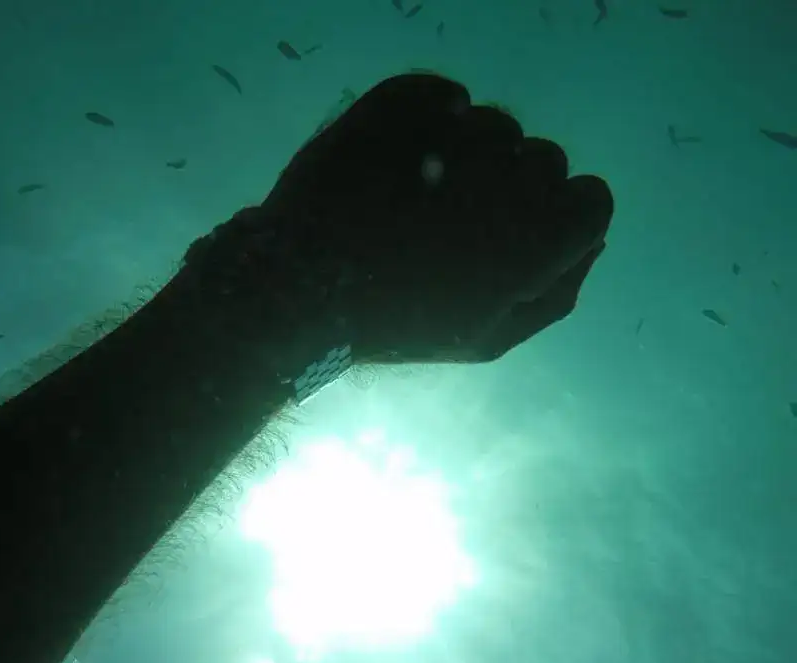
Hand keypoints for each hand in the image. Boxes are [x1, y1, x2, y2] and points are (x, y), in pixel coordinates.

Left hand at [259, 72, 613, 363]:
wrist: (298, 286)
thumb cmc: (395, 323)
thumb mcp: (486, 338)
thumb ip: (554, 295)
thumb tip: (590, 245)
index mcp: (537, 238)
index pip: (592, 199)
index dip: (558, 221)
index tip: (516, 240)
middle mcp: (509, 174)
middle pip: (545, 159)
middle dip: (513, 189)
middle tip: (455, 226)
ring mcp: (454, 131)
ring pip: (493, 125)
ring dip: (470, 155)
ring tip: (415, 196)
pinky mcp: (402, 101)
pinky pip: (441, 95)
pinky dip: (430, 119)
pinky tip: (398, 159)